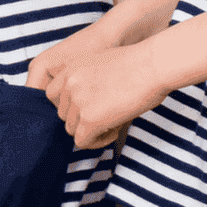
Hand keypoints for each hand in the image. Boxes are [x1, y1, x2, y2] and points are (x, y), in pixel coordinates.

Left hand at [40, 41, 166, 148]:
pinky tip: (115, 129)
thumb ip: (86, 82)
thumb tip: (85, 108)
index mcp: (70, 68)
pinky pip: (82, 142)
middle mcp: (69, 84)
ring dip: (90, 131)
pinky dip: (98, 141)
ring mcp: (78, 101)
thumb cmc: (138, 64)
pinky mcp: (90, 119)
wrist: (154, 65)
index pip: (52, 95)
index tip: (90, 106)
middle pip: (63, 115)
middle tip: (107, 114)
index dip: (71, 105)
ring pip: (71, 130)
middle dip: (82, 119)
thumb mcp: (102, 64)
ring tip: (113, 121)